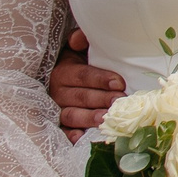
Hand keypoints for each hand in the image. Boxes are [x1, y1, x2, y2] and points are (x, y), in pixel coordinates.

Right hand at [50, 27, 126, 143]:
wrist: (62, 75)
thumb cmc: (78, 61)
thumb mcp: (77, 48)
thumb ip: (80, 40)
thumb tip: (79, 38)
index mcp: (63, 71)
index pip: (82, 75)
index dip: (100, 79)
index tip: (119, 83)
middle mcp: (57, 91)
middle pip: (80, 97)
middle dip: (100, 100)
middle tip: (118, 102)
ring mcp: (57, 109)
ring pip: (72, 115)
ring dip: (88, 118)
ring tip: (104, 119)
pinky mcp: (59, 124)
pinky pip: (63, 131)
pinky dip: (70, 135)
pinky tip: (80, 137)